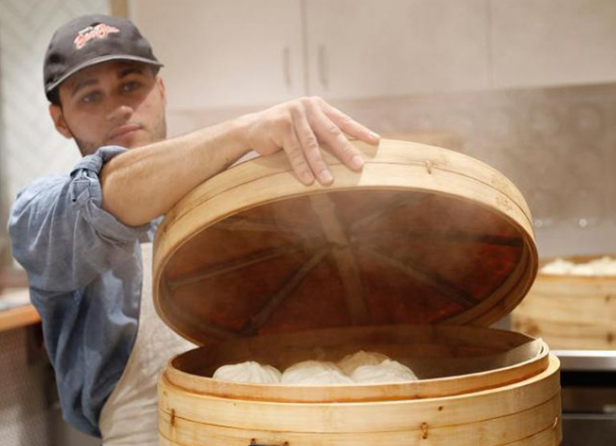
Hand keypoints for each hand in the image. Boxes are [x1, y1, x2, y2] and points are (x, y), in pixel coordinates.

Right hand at [240, 97, 379, 184]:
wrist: (253, 128)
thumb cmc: (285, 132)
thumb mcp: (307, 129)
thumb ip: (324, 134)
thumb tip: (352, 153)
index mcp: (319, 106)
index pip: (343, 121)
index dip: (360, 132)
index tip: (376, 142)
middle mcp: (308, 107)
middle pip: (331, 132)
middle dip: (346, 151)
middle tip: (358, 167)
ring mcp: (293, 114)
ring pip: (311, 144)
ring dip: (320, 165)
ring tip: (329, 181)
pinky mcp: (280, 125)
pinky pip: (293, 150)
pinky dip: (301, 167)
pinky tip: (307, 180)